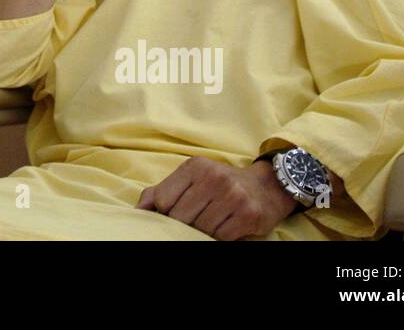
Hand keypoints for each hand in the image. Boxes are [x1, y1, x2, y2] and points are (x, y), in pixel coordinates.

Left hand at [135, 156, 297, 239]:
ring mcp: (233, 195)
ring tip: (211, 221)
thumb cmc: (219, 184)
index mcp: (194, 166)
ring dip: (202, 231)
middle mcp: (213, 177)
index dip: (166, 212)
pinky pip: (221, 237)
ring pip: (200, 229)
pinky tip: (226, 226)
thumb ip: (161, 192)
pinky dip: (219, 237)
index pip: (162, 199)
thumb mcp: (190, 179)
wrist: (266, 187)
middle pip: (180, 217)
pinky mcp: (248, 214)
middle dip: (184, 224)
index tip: (175, 212)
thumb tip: (138, 210)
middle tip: (195, 219)